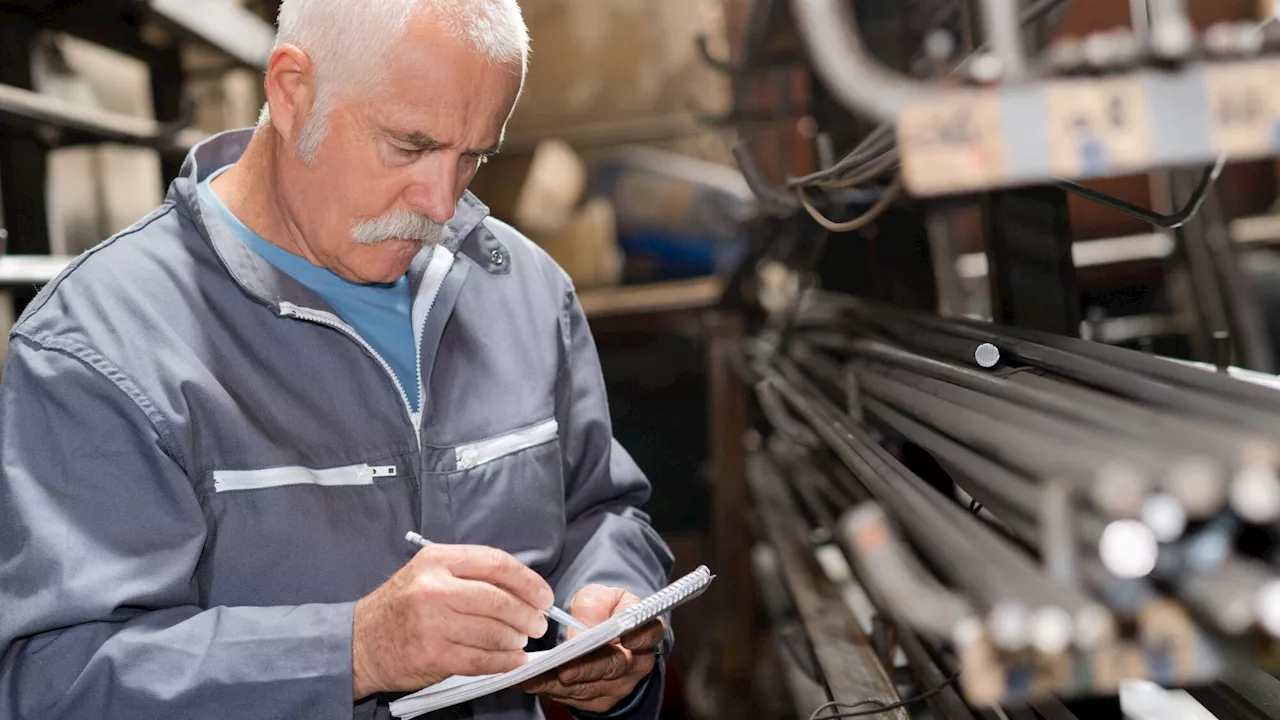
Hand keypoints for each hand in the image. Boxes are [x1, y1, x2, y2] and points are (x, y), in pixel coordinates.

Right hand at [350, 544, 552, 698]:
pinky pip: (481, 660)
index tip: (543, 595)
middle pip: (498, 599)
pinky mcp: (433, 655)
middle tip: (537, 623)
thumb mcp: (429, 573)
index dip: (528, 581)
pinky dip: (504, 662)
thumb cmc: (401, 606)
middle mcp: (434, 588)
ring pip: (493, 632)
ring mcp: (432, 623)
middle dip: (527, 614)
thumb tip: (522, 589)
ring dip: (516, 640)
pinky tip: (512, 660)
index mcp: (437, 560)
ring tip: (521, 641)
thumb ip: (471, 574)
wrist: (360, 641)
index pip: (496, 563)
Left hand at [519, 585, 665, 713]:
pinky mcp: (601, 699)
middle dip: (587, 668)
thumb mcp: (600, 596)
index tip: (627, 638)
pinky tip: (533, 682)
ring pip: (592, 687)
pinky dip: (553, 690)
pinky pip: (576, 698)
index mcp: (645, 629)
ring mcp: (620, 684)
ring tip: (535, 675)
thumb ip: (593, 606)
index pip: (650, 633)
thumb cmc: (603, 611)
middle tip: (563, 668)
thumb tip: (582, 631)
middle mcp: (637, 661)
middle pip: (616, 667)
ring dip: (561, 684)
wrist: (601, 632)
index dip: (641, 636)